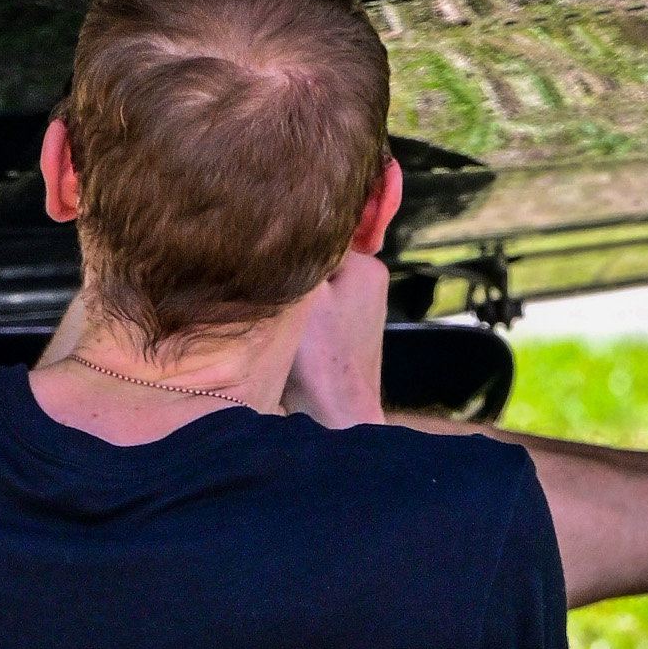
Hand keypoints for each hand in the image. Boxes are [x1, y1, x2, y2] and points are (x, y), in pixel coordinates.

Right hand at [284, 243, 389, 427]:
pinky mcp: (349, 338)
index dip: (291, 254)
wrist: (336, 420)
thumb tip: (289, 228)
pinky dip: (305, 326)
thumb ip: (302, 254)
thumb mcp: (305, 292)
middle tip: (282, 305)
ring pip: (315, 291)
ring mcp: (362, 313)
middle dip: (296, 280)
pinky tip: (297, 344)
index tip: (276, 274)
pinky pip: (320, 316)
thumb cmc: (321, 357)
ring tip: (291, 328)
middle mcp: (372, 285)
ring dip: (298, 305)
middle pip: (317, 265)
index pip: (319, 238)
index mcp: (368, 266)